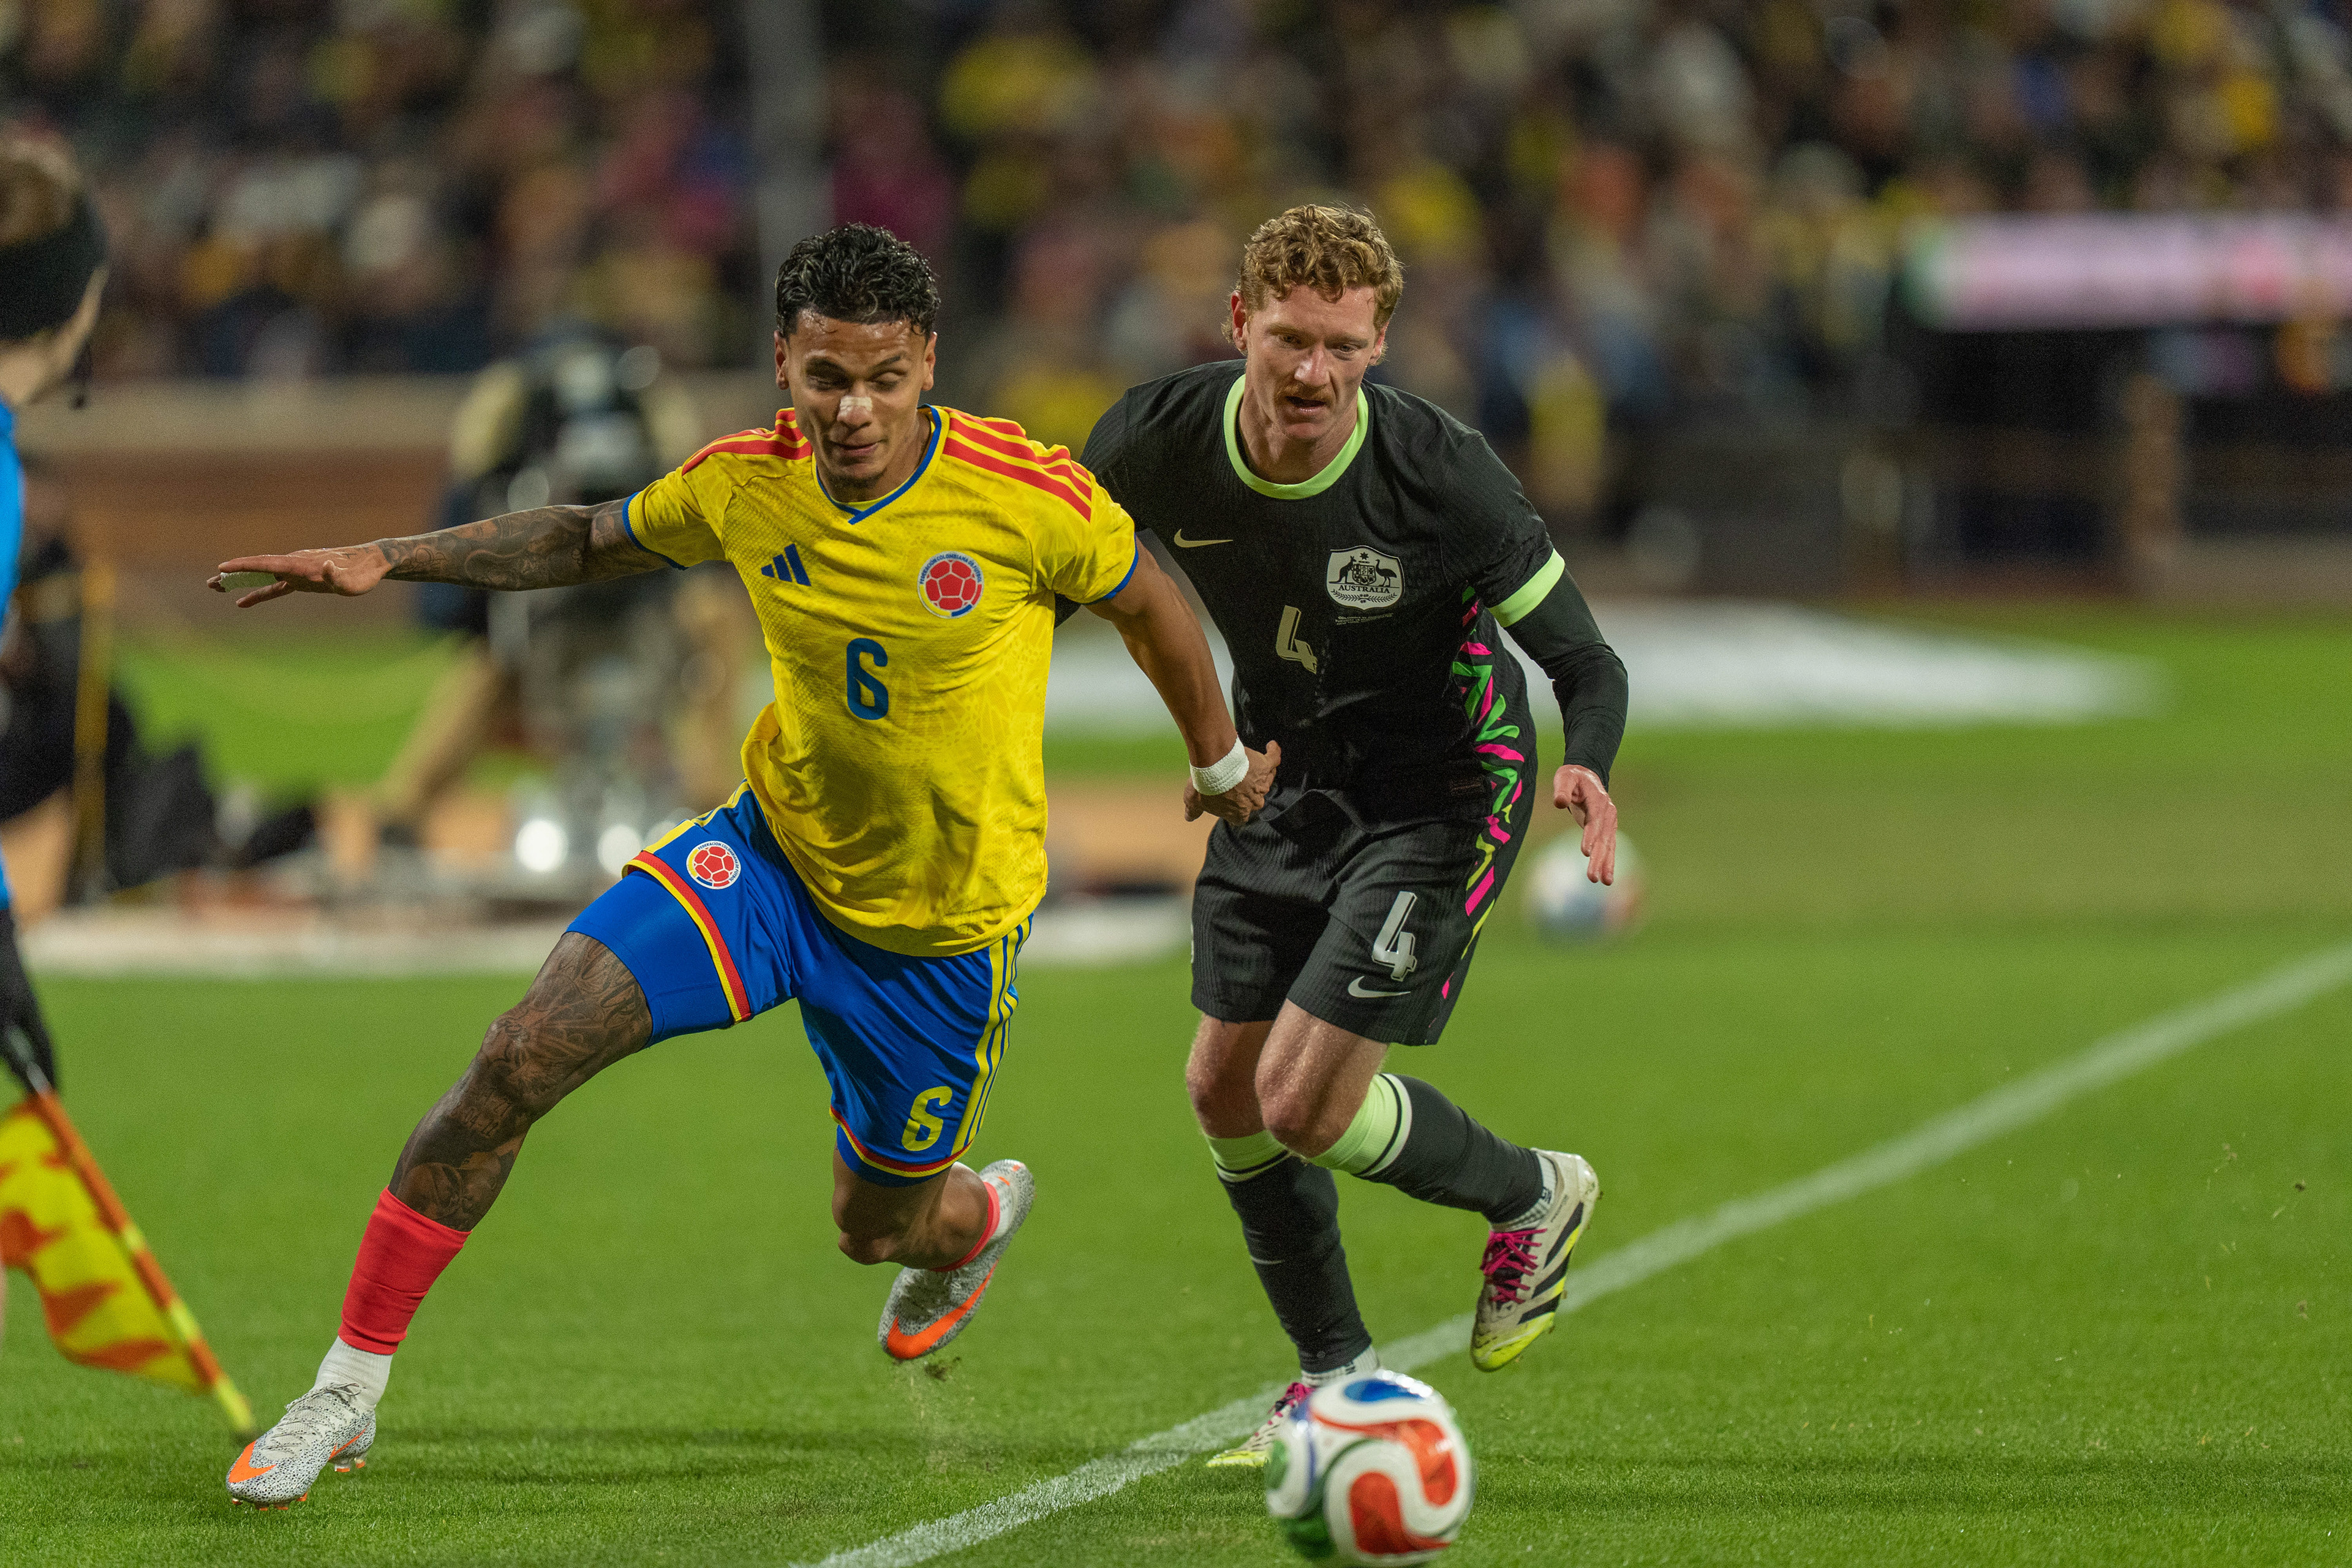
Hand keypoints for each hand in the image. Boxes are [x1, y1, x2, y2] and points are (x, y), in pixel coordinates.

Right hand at [209, 545, 390, 606]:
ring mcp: (296, 571)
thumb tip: (328, 564)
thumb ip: (337, 574)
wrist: (370, 564)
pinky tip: (243, 602)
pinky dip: (258, 593)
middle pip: (258, 567)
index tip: (224, 568)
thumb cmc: (362, 575)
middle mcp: (294, 564)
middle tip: (211, 582)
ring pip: (262, 575)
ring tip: (217, 587)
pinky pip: (275, 587)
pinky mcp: (301, 580)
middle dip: (234, 574)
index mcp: (301, 564)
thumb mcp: (351, 580)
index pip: (267, 563)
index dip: (245, 565)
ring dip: (241, 582)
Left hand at [1186, 740, 1279, 825]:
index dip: (1237, 809)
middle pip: (1255, 799)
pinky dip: (1273, 753)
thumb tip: (1189, 817)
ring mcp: (1262, 784)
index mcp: (1239, 813)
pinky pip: (1274, 760)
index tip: (1231, 800)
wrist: (1215, 765)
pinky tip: (1270, 746)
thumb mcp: (1194, 800)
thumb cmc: (1205, 785)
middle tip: (1237, 779)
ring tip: (1251, 761)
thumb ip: (1193, 811)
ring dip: (1259, 772)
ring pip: (1265, 779)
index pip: (1241, 817)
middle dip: (1248, 791)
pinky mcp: (1265, 767)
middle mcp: (1254, 801)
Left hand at [1553, 764, 1617, 884]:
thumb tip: (1558, 802)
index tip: (1586, 852)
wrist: (1586, 775)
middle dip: (1598, 858)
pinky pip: (1609, 847)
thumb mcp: (1564, 777)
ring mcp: (1610, 822)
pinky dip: (1609, 862)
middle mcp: (1608, 813)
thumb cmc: (1572, 777)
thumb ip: (1562, 789)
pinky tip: (1607, 878)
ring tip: (1604, 882)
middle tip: (1592, 877)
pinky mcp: (1607, 830)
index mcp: (1598, 800)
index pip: (1595, 821)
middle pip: (1603, 838)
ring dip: (1606, 864)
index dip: (1591, 836)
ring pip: (1608, 845)